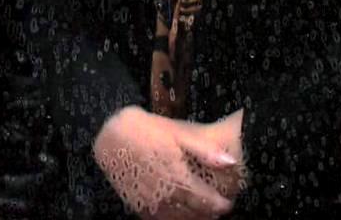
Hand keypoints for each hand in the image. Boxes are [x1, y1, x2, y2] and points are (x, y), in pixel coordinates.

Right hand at [93, 106, 238, 218]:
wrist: (110, 134)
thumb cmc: (145, 129)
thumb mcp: (176, 133)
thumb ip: (204, 149)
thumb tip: (230, 162)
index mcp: (178, 176)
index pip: (205, 199)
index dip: (219, 205)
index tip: (227, 204)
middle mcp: (165, 194)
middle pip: (192, 212)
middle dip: (206, 213)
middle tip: (215, 212)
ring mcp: (149, 201)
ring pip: (175, 218)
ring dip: (189, 218)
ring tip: (199, 215)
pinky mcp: (136, 204)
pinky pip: (157, 219)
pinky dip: (169, 219)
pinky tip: (175, 214)